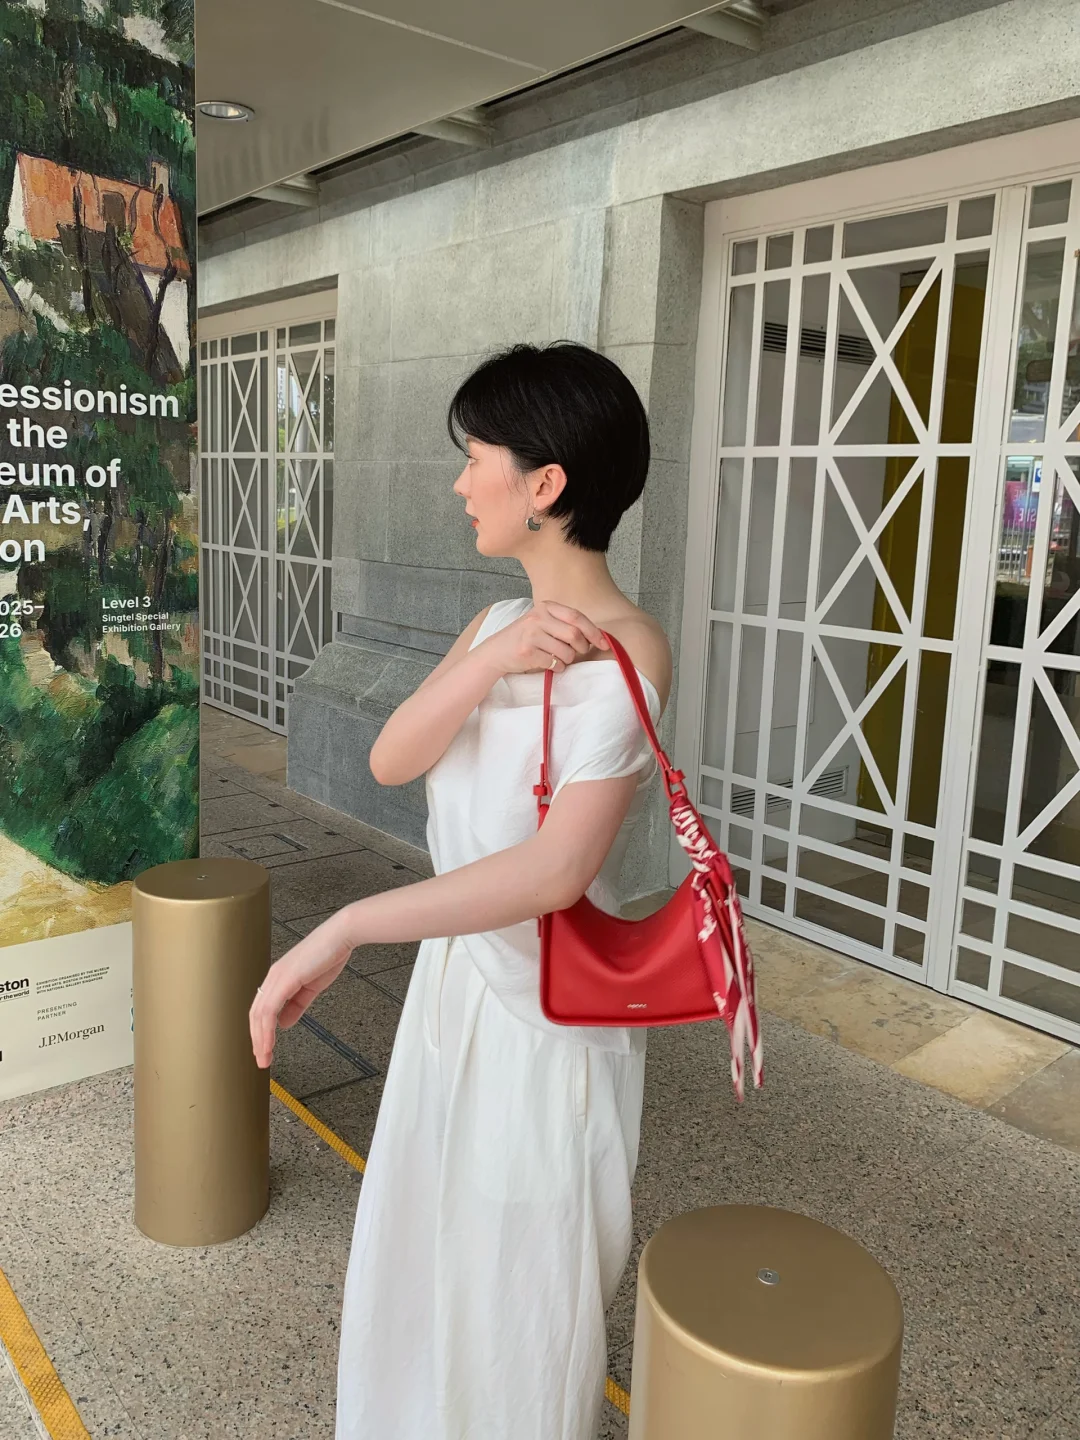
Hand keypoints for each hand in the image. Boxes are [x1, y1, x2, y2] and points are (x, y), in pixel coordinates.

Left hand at [248, 913, 355, 1067]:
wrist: (340, 936)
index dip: (260, 1031)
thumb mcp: (311, 987)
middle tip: (262, 1060)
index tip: (264, 1049)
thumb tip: (283, 1023)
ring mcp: (276, 978)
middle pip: (255, 1014)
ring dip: (260, 1039)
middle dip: (257, 1040)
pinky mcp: (284, 979)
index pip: (261, 1009)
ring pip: (259, 1015)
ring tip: (264, 1057)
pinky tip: (270, 1042)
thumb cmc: (329, 954)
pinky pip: (269, 1009)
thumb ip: (296, 1005)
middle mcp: (273, 977)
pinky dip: (267, 1029)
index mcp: (278, 978)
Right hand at [476, 599, 608, 675]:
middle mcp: (537, 618)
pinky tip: (551, 665)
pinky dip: (558, 668)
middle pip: (574, 634)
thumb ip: (563, 624)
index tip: (603, 642)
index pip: (577, 616)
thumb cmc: (525, 638)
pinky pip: (554, 663)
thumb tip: (595, 635)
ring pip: (566, 651)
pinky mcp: (527, 652)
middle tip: (579, 652)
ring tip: (560, 659)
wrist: (496, 652)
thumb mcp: (542, 622)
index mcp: (545, 607)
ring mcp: (531, 635)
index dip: (593, 631)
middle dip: (582, 647)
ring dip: (568, 659)